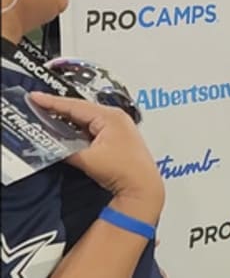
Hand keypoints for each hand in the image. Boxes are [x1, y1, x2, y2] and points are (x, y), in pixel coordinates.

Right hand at [28, 93, 164, 207]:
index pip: (76, 106)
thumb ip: (65, 150)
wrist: (141, 186)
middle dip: (58, 109)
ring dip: (67, 121)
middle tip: (36, 105)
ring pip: (85, 120)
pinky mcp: (115, 138)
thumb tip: (49, 145)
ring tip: (44, 117)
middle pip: (81, 110)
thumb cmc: (122, 170)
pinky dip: (76, 130)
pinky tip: (64, 133)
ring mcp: (117, 127)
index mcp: (110, 117)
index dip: (52, 102)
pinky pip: (91, 129)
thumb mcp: (87, 159)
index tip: (34, 97)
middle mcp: (115, 118)